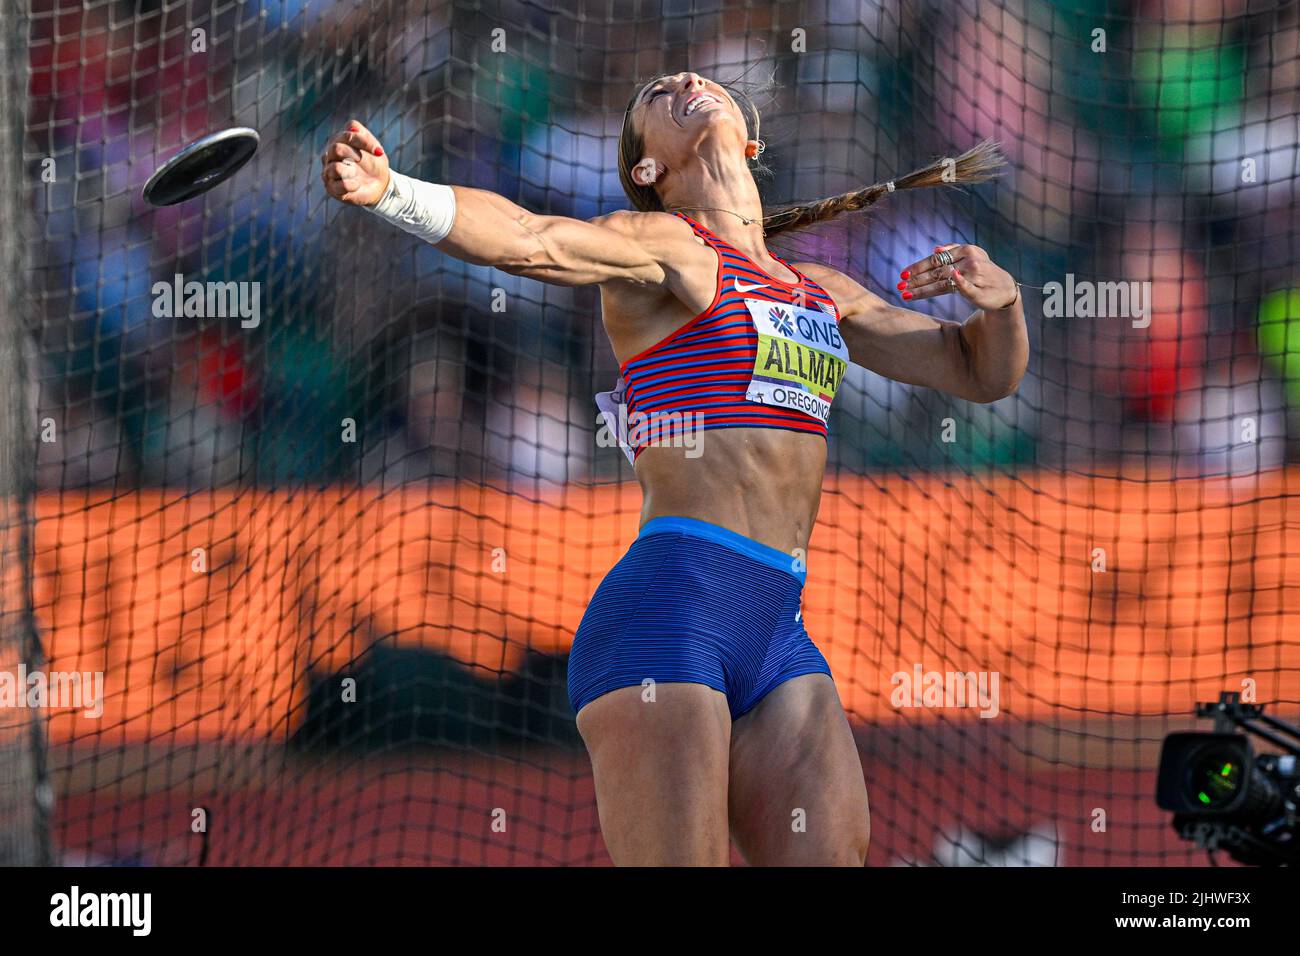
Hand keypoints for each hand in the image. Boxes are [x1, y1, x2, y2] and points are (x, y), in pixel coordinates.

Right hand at [320, 120, 389, 206]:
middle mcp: (330, 155)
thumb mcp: (374, 148)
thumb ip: (363, 136)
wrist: (379, 186)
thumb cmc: (374, 164)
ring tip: (357, 175)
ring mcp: (329, 172)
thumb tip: (353, 130)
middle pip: (336, 149)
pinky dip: (352, 185)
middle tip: (361, 160)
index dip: (363, 142)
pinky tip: (357, 185)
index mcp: (339, 141)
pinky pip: (339, 185)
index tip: (379, 152)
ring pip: (335, 168)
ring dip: (352, 172)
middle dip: (354, 154)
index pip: (347, 135)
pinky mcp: (331, 188)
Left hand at [898, 244, 1018, 310]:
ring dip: (922, 289)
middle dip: (916, 279)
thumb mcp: (971, 255)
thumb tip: (934, 248)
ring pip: (943, 282)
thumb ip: (952, 250)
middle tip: (899, 285)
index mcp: (965, 251)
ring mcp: (974, 275)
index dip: (918, 267)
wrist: (1005, 288)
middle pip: (936, 271)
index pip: (936, 259)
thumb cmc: (983, 271)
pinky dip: (957, 284)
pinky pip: (964, 288)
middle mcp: (968, 261)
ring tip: (906, 294)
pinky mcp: (979, 290)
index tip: (903, 274)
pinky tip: (944, 284)